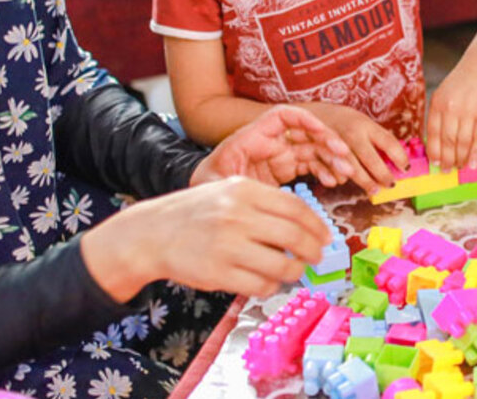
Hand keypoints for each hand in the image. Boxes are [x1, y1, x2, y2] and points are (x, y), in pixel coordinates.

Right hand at [82, 177, 335, 299]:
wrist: (151, 233)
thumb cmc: (196, 213)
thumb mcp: (228, 191)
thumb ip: (265, 203)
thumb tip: (307, 226)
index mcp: (244, 191)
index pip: (296, 208)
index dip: (317, 226)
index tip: (325, 237)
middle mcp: (237, 216)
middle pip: (295, 237)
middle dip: (313, 251)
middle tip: (315, 257)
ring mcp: (227, 246)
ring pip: (283, 265)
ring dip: (294, 272)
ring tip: (291, 270)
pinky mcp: (219, 273)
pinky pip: (262, 285)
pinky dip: (271, 285)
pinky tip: (266, 280)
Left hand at [191, 104, 354, 187]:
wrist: (204, 197)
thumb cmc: (207, 183)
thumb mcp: (216, 182)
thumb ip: (237, 182)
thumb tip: (260, 192)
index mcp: (252, 137)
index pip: (282, 116)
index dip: (304, 119)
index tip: (322, 131)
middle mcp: (270, 142)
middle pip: (305, 133)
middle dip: (328, 141)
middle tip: (345, 156)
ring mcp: (279, 155)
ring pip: (313, 150)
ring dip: (332, 158)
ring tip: (347, 172)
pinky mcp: (285, 169)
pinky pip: (311, 166)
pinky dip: (325, 171)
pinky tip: (334, 180)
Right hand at [303, 103, 408, 195]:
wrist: (314, 114)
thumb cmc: (345, 121)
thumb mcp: (364, 122)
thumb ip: (379, 139)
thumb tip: (397, 160)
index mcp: (366, 125)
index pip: (388, 142)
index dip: (400, 157)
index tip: (405, 168)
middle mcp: (352, 135)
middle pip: (372, 160)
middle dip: (383, 176)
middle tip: (391, 184)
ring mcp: (336, 146)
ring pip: (353, 170)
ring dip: (366, 182)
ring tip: (375, 190)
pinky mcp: (323, 156)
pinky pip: (335, 173)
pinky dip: (342, 178)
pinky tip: (348, 179)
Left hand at [425, 65, 476, 169]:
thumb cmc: (461, 82)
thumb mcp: (442, 94)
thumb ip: (439, 116)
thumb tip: (437, 142)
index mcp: (438, 104)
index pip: (432, 133)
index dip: (434, 151)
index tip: (434, 163)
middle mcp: (451, 108)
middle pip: (448, 141)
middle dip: (447, 159)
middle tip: (446, 170)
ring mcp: (468, 111)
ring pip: (463, 142)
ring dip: (461, 159)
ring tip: (460, 167)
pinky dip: (475, 152)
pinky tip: (473, 162)